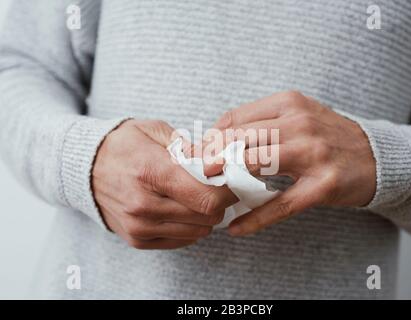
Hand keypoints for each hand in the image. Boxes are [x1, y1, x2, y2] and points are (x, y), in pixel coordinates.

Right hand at [92, 120, 236, 248]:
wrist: (83, 167)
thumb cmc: (123, 145)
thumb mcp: (154, 131)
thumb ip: (189, 146)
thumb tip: (219, 159)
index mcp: (151, 172)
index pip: (206, 196)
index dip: (227, 191)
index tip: (230, 180)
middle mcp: (143, 204)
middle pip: (206, 216)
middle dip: (220, 201)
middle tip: (217, 186)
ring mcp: (139, 226)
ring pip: (197, 231)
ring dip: (205, 215)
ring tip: (196, 195)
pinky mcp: (137, 239)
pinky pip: (181, 240)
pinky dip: (190, 226)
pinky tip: (182, 207)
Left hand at [205, 91, 375, 235]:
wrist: (377, 156)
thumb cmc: (328, 136)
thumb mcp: (298, 116)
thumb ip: (262, 122)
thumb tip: (217, 138)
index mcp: (289, 103)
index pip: (235, 119)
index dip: (210, 139)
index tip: (198, 155)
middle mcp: (300, 124)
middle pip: (240, 139)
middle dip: (211, 158)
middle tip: (195, 175)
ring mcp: (313, 154)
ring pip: (256, 165)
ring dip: (227, 182)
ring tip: (210, 196)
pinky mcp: (322, 185)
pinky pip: (280, 204)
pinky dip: (255, 218)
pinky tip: (236, 228)